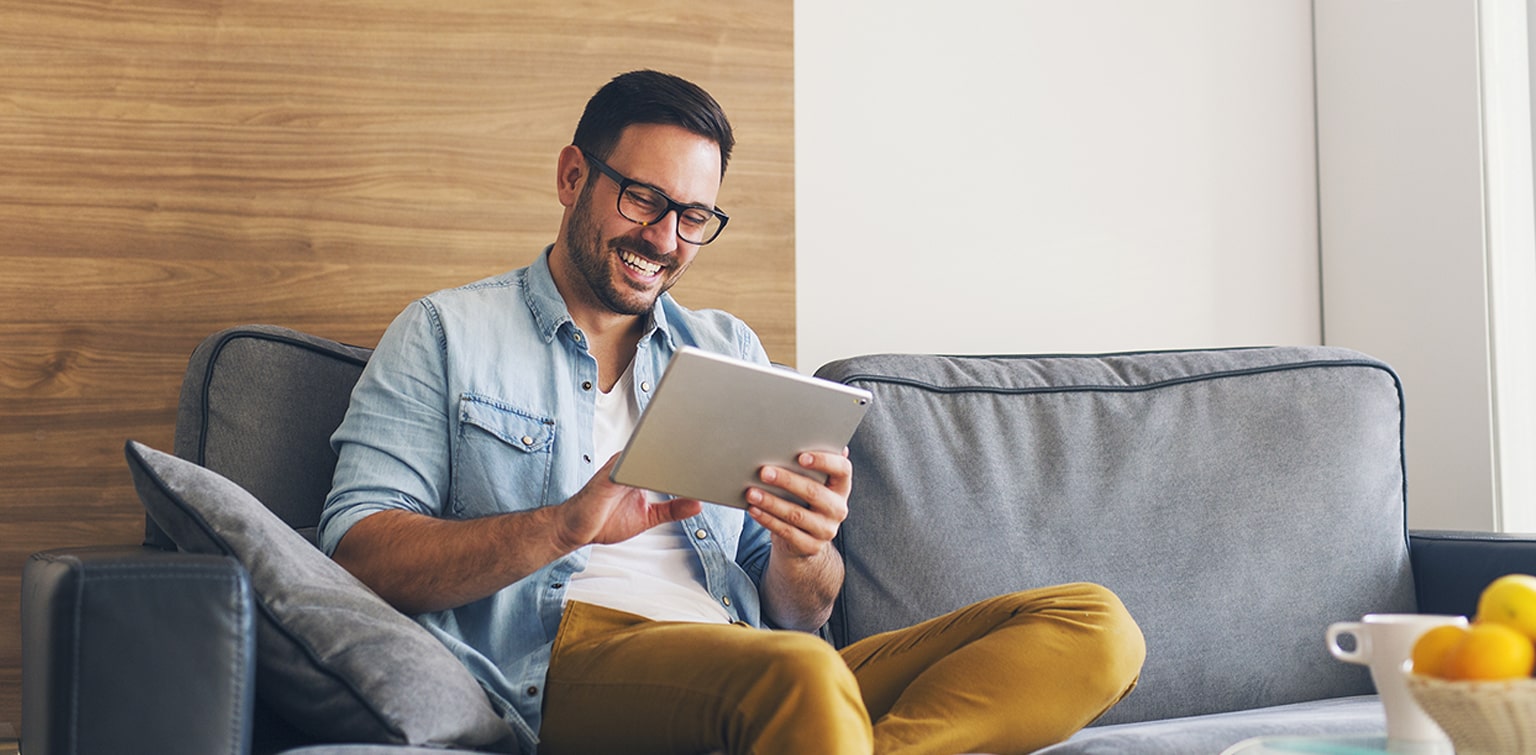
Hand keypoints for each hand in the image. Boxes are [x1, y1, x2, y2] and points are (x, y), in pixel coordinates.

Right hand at [555, 455, 701, 549]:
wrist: (576, 529)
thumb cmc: (606, 520)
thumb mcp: (648, 517)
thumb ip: (672, 509)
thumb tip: (698, 504)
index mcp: (639, 468)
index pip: (667, 456)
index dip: (688, 454)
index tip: (714, 451)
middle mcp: (629, 462)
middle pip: (661, 449)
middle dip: (685, 448)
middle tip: (714, 445)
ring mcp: (619, 466)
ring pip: (649, 453)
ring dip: (671, 452)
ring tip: (697, 451)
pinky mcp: (610, 476)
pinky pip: (632, 466)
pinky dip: (650, 466)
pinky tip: (669, 469)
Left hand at [746, 449, 850, 557]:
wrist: (804, 538)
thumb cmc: (804, 500)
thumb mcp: (811, 483)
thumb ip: (808, 465)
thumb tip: (795, 436)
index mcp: (841, 487)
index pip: (842, 470)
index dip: (824, 461)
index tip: (801, 456)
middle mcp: (838, 509)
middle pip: (814, 492)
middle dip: (787, 481)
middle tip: (764, 472)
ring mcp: (826, 530)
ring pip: (796, 514)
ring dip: (771, 502)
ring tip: (751, 492)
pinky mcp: (811, 546)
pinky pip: (786, 532)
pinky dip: (767, 519)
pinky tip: (753, 509)